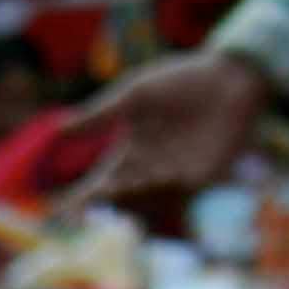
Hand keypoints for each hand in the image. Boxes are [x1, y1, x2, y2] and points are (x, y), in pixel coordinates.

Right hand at [67, 51, 274, 215]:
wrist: (231, 77)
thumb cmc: (182, 81)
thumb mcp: (136, 94)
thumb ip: (101, 115)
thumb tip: (58, 130)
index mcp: (130, 154)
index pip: (99, 183)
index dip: (78, 199)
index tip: (56, 211)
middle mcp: (150, 170)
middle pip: (120, 194)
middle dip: (100, 202)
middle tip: (78, 208)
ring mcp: (176, 176)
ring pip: (147, 193)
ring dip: (128, 193)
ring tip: (106, 190)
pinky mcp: (204, 176)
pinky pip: (179, 188)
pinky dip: (162, 186)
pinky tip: (145, 178)